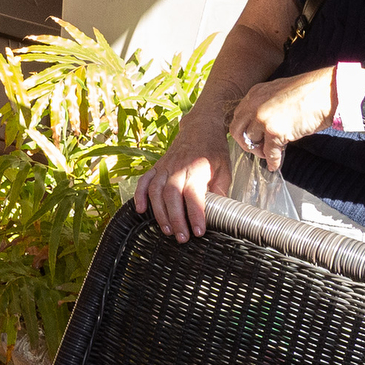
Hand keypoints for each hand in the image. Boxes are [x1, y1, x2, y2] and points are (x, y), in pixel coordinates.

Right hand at [134, 115, 231, 241]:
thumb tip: (221, 213)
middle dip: (175, 219)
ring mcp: (164, 166)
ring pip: (156, 191)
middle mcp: (177, 167)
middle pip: (171, 195)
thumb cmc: (213, 149)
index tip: (198, 231)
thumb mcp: (224, 169)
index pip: (193, 194)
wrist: (200, 126)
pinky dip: (140, 195)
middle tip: (182, 237)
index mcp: (197, 167)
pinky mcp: (157, 166)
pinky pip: (144, 181)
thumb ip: (220, 191)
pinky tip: (141, 210)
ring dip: (159, 213)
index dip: (195, 214)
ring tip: (166, 230)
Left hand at [228, 68, 333, 171]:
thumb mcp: (279, 92)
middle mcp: (254, 105)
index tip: (251, 137)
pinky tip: (275, 164)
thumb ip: (267, 105)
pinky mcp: (275, 131)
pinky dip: (272, 161)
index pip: (239, 116)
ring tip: (269, 154)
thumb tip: (264, 125)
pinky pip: (269, 152)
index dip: (245, 129)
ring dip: (260, 151)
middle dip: (245, 143)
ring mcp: (263, 118)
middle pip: (237, 130)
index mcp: (255, 94)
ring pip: (251, 142)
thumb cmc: (309, 93)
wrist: (326, 92)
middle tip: (257, 149)